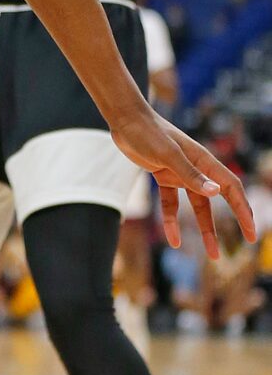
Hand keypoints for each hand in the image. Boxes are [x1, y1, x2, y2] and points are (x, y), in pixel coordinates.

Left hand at [108, 109, 254, 256]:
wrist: (125, 120)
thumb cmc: (148, 132)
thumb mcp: (168, 154)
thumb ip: (190, 174)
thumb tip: (216, 192)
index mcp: (204, 161)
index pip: (231, 188)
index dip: (243, 210)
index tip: (250, 231)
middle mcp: (196, 168)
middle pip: (218, 200)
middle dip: (232, 221)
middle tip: (243, 243)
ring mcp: (180, 172)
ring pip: (197, 206)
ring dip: (203, 228)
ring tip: (211, 254)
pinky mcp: (163, 175)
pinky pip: (171, 203)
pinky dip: (172, 220)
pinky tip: (173, 239)